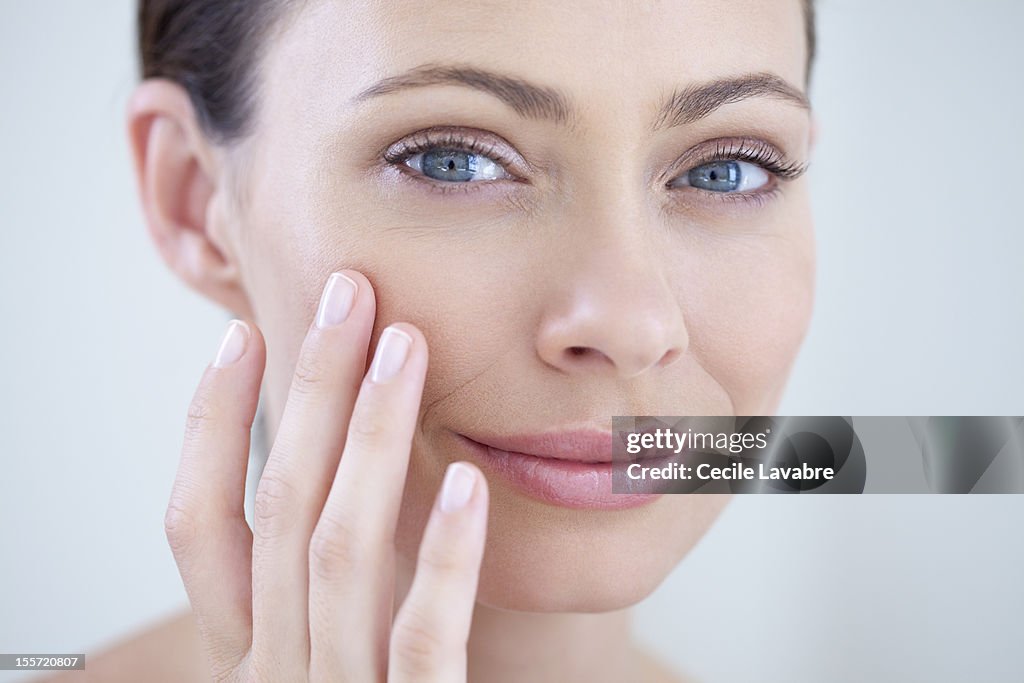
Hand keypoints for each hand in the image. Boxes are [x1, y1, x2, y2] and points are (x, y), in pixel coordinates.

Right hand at [164, 270, 489, 681]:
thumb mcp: (318, 651)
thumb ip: (319, 577)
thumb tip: (335, 459)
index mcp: (246, 649)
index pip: (198, 526)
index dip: (209, 429)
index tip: (239, 338)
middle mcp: (273, 671)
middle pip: (277, 511)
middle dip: (308, 395)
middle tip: (347, 295)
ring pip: (338, 554)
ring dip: (373, 441)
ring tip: (404, 349)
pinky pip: (422, 641)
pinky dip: (445, 559)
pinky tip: (471, 484)